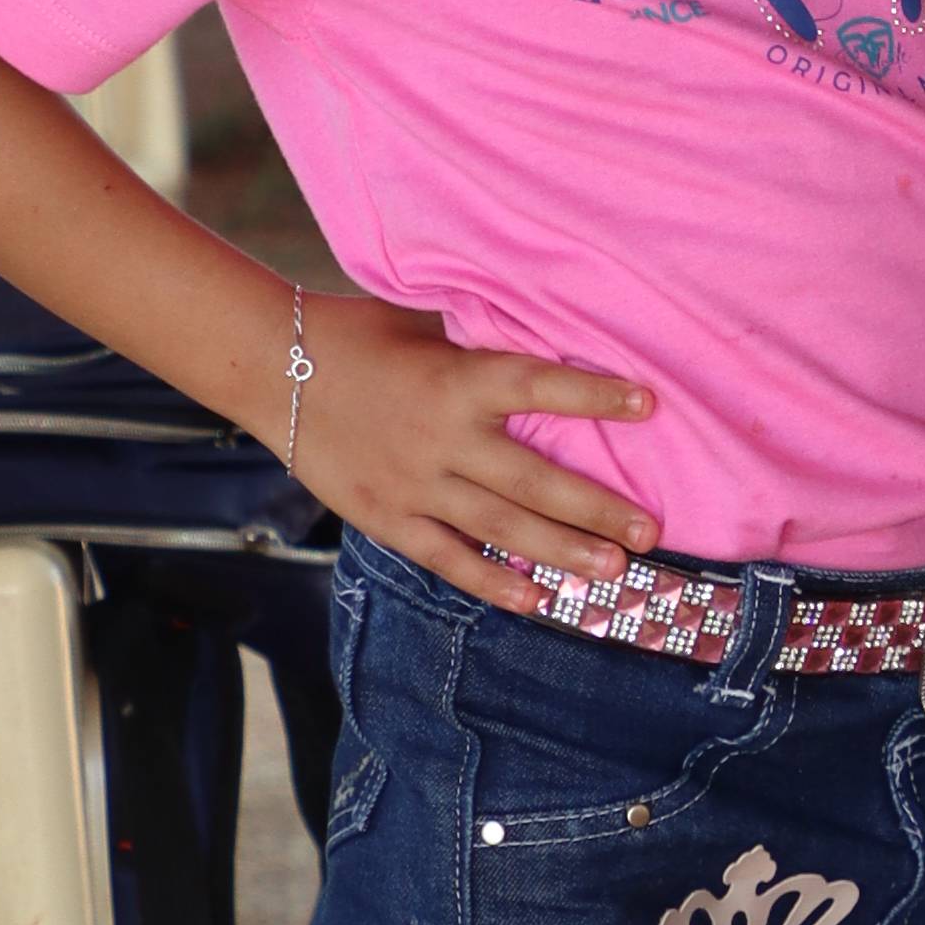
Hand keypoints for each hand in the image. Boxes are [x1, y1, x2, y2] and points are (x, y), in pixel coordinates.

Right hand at [289, 283, 656, 614]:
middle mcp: (442, 436)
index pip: (539, 386)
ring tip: (614, 570)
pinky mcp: (387, 516)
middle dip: (597, 508)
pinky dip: (490, 582)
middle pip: (533, 480)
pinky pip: (446, 558)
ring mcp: (414, 483)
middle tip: (650, 533)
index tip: (649, 405)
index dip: (594, 395)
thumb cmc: (356, 333)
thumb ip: (480, 346)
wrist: (273, 368)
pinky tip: (534, 600)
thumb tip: (541, 345)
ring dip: (561, 551)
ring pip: (500, 527)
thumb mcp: (425, 324)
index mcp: (456, 378)